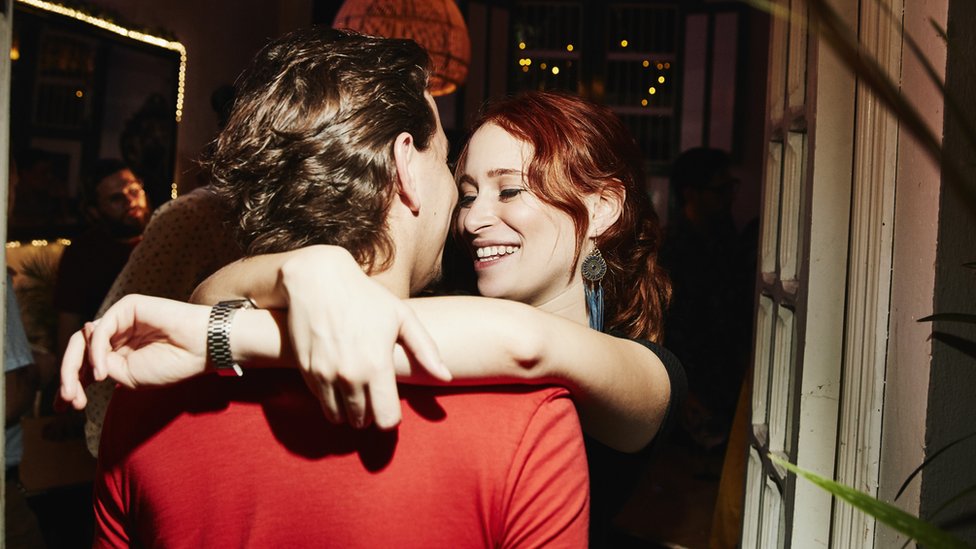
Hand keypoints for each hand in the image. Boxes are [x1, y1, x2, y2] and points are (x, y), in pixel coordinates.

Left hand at [59, 295, 209, 409]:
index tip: (62, 408)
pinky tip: (104, 373)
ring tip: (76, 391)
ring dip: (74, 368)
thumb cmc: (172, 364)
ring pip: (83, 340)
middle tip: (68, 400)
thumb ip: (102, 366)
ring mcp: (121, 320)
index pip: (86, 365)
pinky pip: (100, 330)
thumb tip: (82, 356)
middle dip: (68, 377)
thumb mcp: (129, 377)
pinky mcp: (127, 307)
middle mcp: (117, 335)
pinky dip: (96, 352)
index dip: (72, 383)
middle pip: (79, 352)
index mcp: (119, 352)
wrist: (201, 349)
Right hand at [279, 246, 449, 429]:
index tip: (391, 407)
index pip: (386, 419)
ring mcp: (324, 374)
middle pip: (362, 421)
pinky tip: (339, 382)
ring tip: (356, 395)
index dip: (391, 418)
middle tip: (374, 398)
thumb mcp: (402, 317)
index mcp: (377, 366)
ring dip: (348, 412)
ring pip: (338, 417)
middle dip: (370, 416)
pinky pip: (320, 401)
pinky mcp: (305, 370)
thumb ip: (426, 351)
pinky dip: (330, 398)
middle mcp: (349, 376)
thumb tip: (446, 377)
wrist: (318, 279)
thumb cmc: (366, 297)